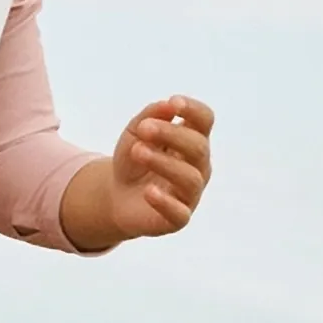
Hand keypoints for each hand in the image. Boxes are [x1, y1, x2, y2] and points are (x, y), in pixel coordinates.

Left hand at [66, 95, 213, 249]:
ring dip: (163, 162)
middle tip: (144, 129)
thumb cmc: (134, 159)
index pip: (205, 121)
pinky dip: (165, 202)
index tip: (173, 103)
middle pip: (198, 147)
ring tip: (137, 152)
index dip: (194, 110)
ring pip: (190, 178)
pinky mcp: (178, 219)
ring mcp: (191, 193)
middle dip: (171, 134)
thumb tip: (168, 106)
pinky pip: (180, 213)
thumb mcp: (135, 133)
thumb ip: (150, 116)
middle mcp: (198, 166)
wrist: (116, 194)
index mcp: (192, 140)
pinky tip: (149, 191)